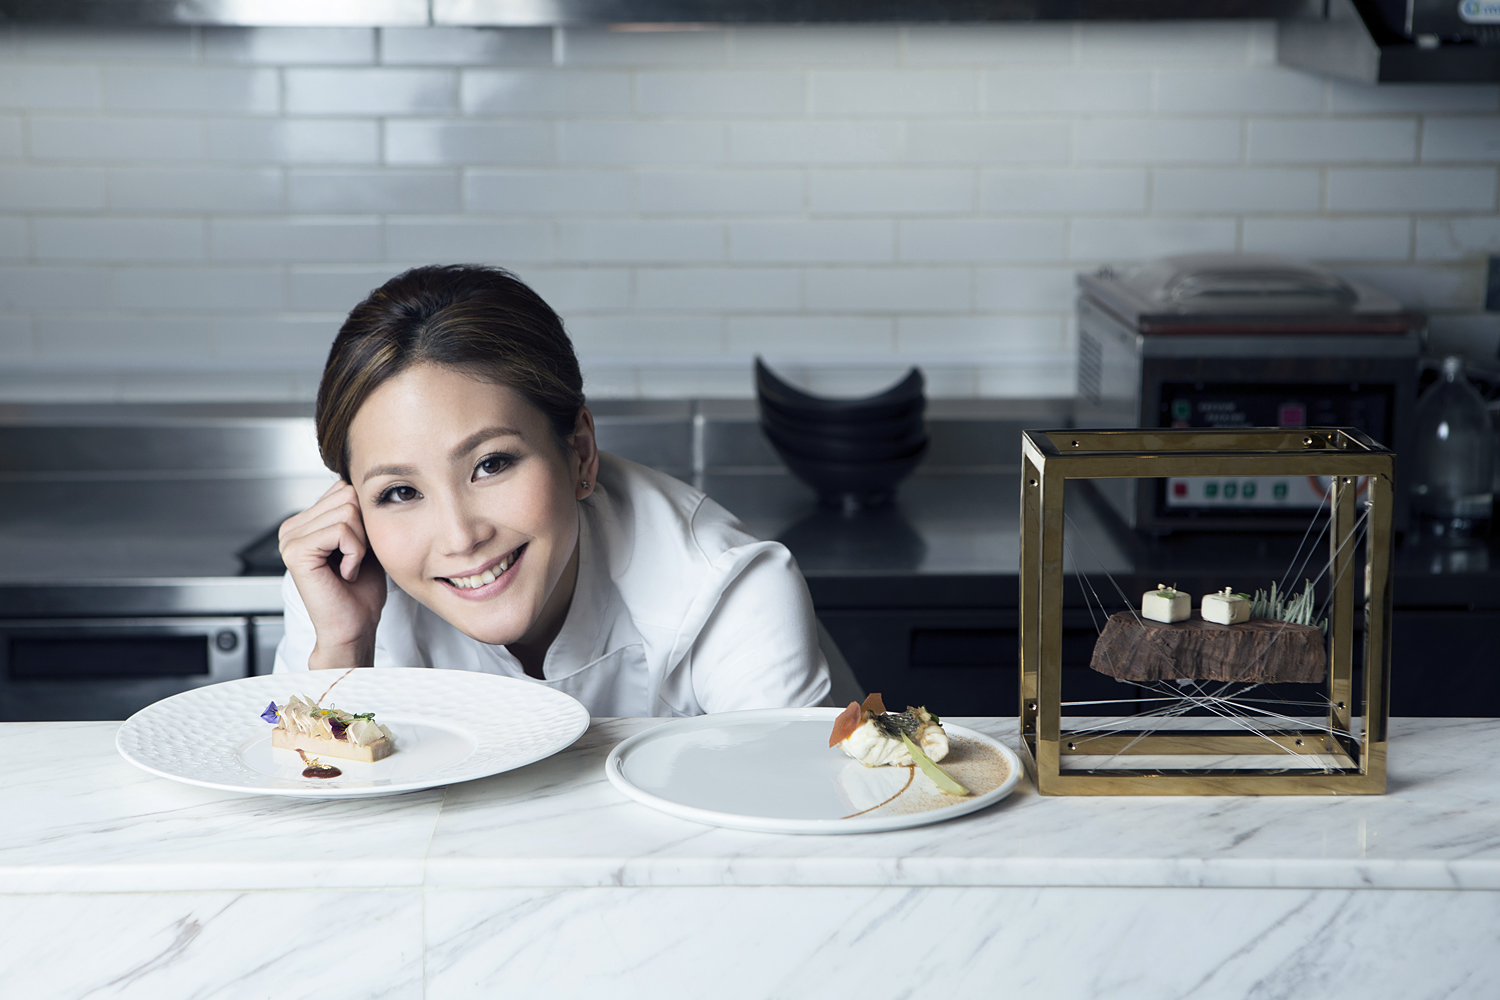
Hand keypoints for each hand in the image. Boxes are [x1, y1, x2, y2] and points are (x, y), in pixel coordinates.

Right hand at [278, 481, 386, 669]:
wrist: (355, 626)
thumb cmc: (360, 590)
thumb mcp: (363, 539)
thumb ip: (356, 510)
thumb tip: (361, 481)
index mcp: (304, 522)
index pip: (344, 488)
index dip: (364, 517)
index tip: (358, 549)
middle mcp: (291, 527)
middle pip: (347, 495)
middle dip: (363, 529)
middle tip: (354, 560)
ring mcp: (289, 538)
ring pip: (347, 511)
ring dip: (360, 543)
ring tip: (349, 566)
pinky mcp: (295, 551)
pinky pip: (341, 530)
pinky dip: (355, 553)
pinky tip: (345, 572)